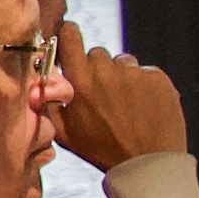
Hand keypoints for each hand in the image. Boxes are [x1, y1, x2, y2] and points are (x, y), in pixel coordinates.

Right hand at [51, 15, 184, 173]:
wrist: (147, 163)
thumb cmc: (101, 149)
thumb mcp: (64, 132)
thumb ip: (48, 103)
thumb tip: (39, 82)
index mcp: (80, 80)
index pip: (70, 36)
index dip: (69, 34)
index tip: (69, 36)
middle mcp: (107, 71)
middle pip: (97, 54)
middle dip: (96, 68)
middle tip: (101, 94)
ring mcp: (135, 73)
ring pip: (123, 62)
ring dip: (121, 76)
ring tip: (125, 104)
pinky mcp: (159, 78)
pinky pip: (146, 72)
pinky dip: (145, 85)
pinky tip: (144, 107)